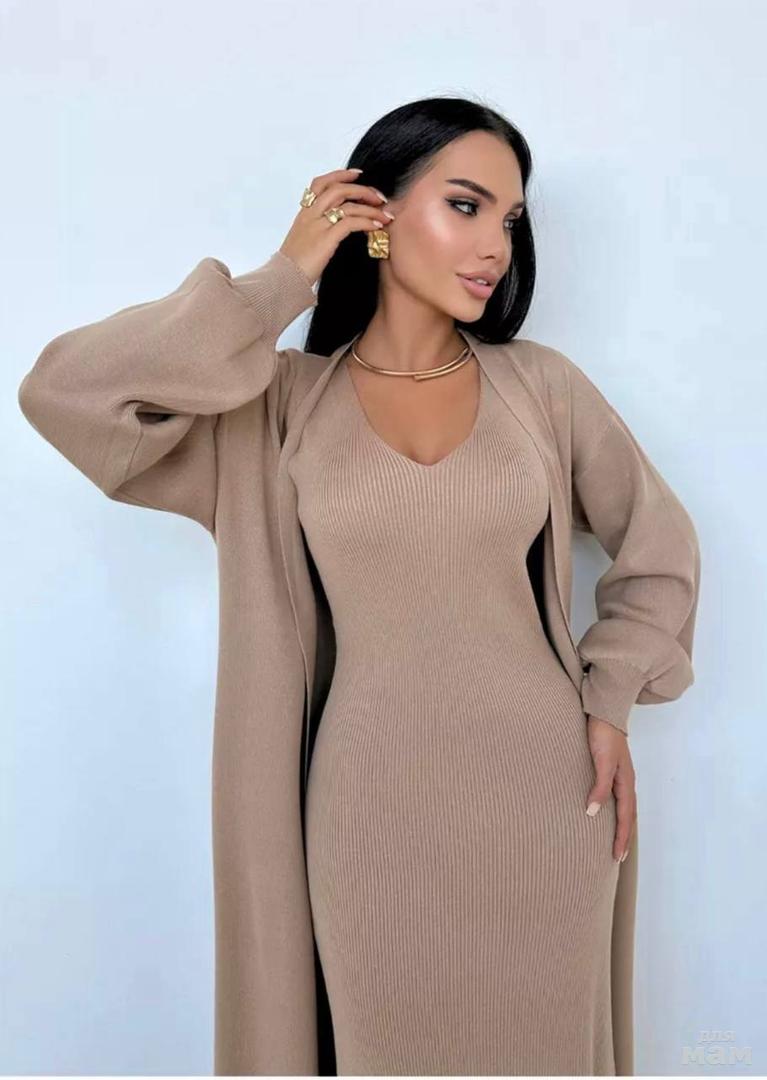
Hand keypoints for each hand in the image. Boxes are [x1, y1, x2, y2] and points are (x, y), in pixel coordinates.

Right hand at [279, 167, 393, 286]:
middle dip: (363, 190)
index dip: (340, 174)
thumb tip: (336, 228)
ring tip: (386, 216)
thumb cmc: (295, 266)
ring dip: (371, 209)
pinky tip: (377, 227)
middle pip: (338, 189)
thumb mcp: (304, 241)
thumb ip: (317, 229)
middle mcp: (310, 215)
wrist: (284, 280)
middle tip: (380, 198)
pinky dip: (367, 222)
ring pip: (348, 205)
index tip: (358, 174)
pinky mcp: (325, 239)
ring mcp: (317, 226)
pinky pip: (351, 223)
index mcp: (304, 213)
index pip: (320, 183)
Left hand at [584, 715, 636, 862]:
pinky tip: (607, 814)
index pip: (625, 817)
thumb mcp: (602, 762)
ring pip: (624, 808)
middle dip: (624, 837)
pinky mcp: (612, 771)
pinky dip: (616, 811)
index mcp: (626, 783)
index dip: (621, 837)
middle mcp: (626, 782)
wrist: (603, 713)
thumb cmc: (603, 736)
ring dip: (621, 826)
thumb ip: (599, 786)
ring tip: (616, 842)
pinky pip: (617, 798)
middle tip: (619, 857)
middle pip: (628, 816)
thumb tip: (592, 812)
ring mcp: (620, 777)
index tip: (618, 857)